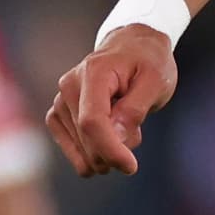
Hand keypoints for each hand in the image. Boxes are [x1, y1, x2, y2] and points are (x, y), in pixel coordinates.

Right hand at [45, 27, 178, 177]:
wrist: (132, 47)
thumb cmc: (148, 63)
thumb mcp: (155, 81)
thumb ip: (135, 110)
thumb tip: (116, 138)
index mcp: (93, 73)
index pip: (92, 121)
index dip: (110, 150)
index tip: (131, 167)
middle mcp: (69, 86)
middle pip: (87, 141)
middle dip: (117, 150)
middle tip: (136, 129)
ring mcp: (60, 102)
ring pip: (82, 151)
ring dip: (109, 150)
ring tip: (123, 122)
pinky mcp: (58, 116)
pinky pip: (75, 152)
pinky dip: (96, 153)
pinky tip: (110, 135)